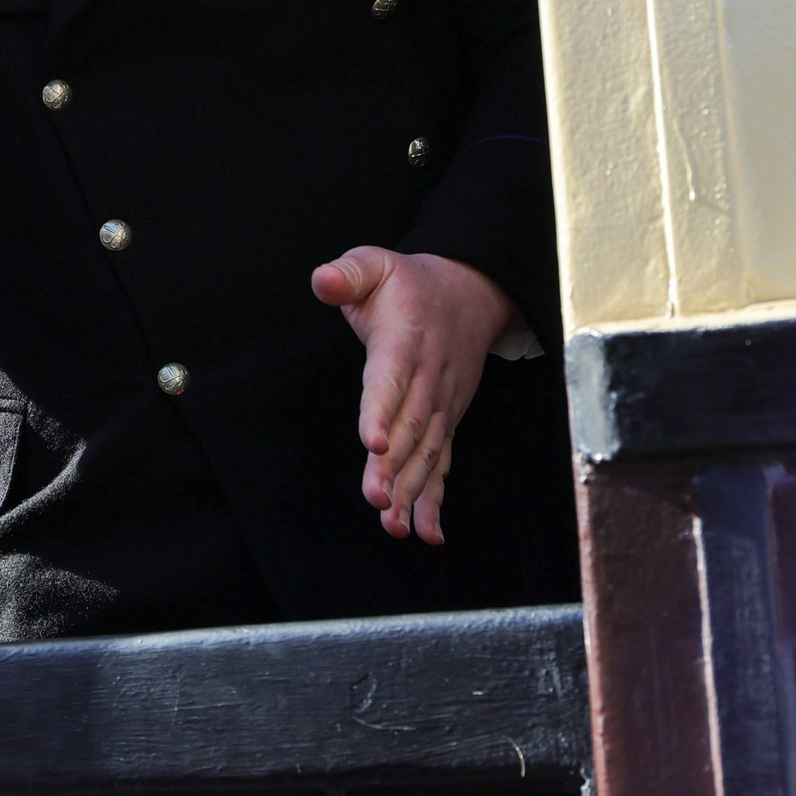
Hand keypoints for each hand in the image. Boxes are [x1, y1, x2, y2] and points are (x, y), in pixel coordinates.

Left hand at [309, 246, 515, 545]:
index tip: (372, 442)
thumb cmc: (410, 283)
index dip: (382, 411)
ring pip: (427, 452)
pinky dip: (434, 497)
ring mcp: (443, 403)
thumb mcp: (376, 263)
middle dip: (394, 466)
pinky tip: (426, 532)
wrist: (472, 292)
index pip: (392, 379)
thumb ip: (349, 273)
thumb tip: (323, 281)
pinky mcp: (447, 420)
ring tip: (392, 523)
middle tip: (376, 499)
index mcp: (406, 341)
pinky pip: (441, 462)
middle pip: (411, 427)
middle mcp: (429, 379)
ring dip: (411, 490)